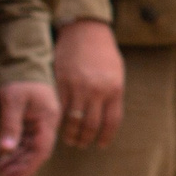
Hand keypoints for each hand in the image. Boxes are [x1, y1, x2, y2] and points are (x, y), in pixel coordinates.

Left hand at [0, 80, 60, 175]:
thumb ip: (10, 125)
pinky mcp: (28, 119)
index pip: (41, 150)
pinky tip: (3, 158)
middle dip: (21, 166)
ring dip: (16, 160)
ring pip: (28, 147)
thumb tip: (6, 149)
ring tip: (1, 170)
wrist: (22, 60)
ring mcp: (37, 122)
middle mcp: (45, 123)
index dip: (28, 166)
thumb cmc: (19, 77)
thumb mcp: (13, 100)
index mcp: (47, 119)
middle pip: (35, 152)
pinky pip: (23, 140)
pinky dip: (14, 150)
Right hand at [54, 18, 125, 148]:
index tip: (100, 145)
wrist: (85, 30)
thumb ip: (113, 96)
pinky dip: (59, 119)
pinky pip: (60, 107)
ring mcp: (78, 87)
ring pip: (74, 120)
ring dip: (71, 134)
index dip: (105, 137)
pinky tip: (58, 125)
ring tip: (69, 139)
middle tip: (81, 144)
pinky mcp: (61, 82)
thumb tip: (107, 120)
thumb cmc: (103, 52)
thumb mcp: (116, 73)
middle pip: (91, 125)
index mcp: (114, 89)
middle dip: (85, 139)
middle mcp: (97, 91)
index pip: (111, 122)